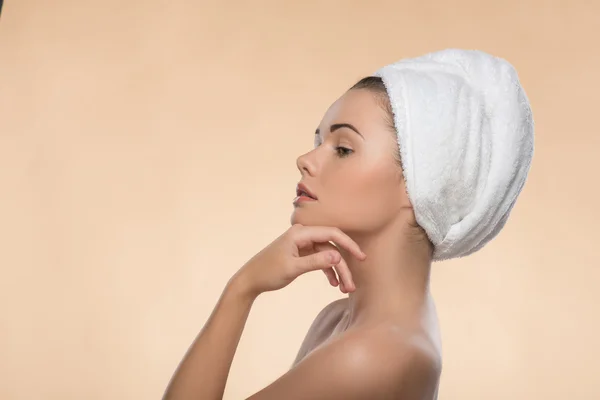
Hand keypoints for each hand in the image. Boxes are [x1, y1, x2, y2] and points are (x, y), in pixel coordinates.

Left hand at [231, 224, 365, 297]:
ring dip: (337, 271)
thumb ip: (316, 262)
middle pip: (331, 247)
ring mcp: (302, 244)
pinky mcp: (301, 253)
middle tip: (351, 285)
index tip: (362, 258)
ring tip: (344, 289)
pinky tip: (333, 284)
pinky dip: (328, 271)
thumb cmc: (268, 272)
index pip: (332, 233)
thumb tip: (337, 256)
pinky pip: (320, 259)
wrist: (250, 280)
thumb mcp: (293, 268)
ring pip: (327, 255)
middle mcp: (303, 235)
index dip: (348, 245)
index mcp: (300, 233)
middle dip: (343, 266)